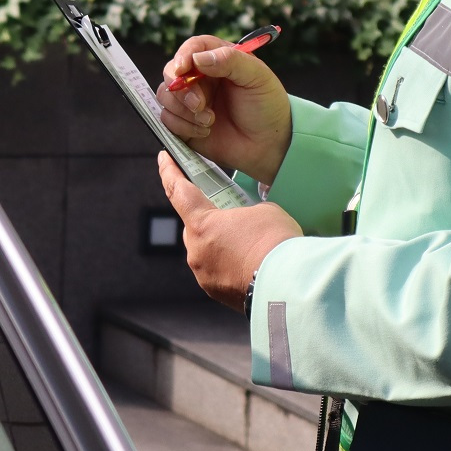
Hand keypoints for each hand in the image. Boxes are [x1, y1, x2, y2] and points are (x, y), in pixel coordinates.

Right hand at [155, 34, 292, 185]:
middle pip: (171, 72)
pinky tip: (205, 131)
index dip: (183, 56)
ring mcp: (190, 101)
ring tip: (210, 121)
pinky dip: (183, 126)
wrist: (268, 145)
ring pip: (165, 96)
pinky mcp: (184, 123)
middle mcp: (200, 78)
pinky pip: (166, 120)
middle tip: (200, 105)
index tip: (182, 69)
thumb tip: (198, 58)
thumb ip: (230, 61)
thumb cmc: (267, 106)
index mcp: (218, 59)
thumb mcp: (257, 77)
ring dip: (184, 111)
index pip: (192, 48)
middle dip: (182, 90)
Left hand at [158, 153, 300, 309]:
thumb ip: (245, 210)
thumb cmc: (275, 243)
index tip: (163, 159)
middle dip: (210, 219)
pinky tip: (251, 262)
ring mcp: (204, 274)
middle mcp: (196, 251)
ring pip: (206, 251)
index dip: (169, 172)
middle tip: (231, 216)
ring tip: (249, 244)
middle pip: (194, 226)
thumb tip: (247, 219)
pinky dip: (230, 264)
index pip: (178, 191)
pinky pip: (218, 271)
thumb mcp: (264, 210)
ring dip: (221, 244)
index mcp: (202, 224)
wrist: (287, 282)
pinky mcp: (216, 291)